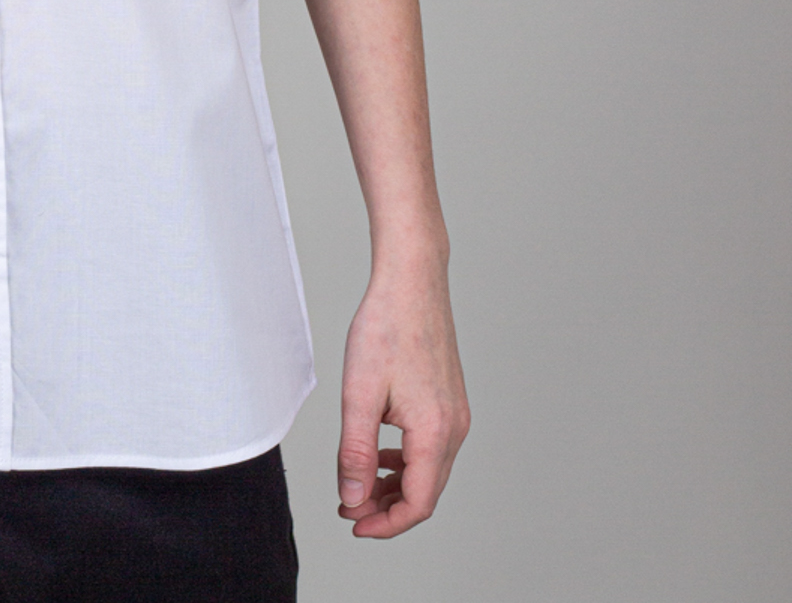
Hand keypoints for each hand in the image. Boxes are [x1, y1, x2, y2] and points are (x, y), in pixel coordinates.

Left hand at [336, 260, 468, 538]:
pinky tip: (379, 453)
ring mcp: (456, 415)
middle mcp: (454, 429)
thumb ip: (356, 452)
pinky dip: (406, 461)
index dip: (385, 524)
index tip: (352, 523)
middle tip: (348, 506)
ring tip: (358, 483)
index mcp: (435, 432)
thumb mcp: (359, 393)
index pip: (417, 504)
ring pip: (429, 471)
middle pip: (426, 493)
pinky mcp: (450, 402)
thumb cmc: (385, 327)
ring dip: (396, 486)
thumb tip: (353, 497)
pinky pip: (431, 448)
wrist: (412, 281)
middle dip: (387, 508)